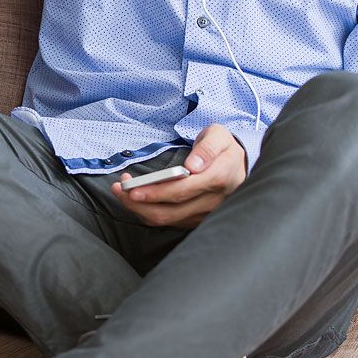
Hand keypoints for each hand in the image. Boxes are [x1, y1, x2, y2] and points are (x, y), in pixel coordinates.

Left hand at [111, 125, 247, 229]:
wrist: (238, 166)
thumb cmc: (224, 148)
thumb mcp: (219, 136)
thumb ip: (207, 148)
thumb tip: (193, 166)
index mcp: (219, 178)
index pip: (183, 191)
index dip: (156, 192)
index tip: (134, 189)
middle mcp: (212, 201)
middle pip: (170, 211)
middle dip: (139, 202)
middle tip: (118, 188)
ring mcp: (205, 214)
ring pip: (166, 220)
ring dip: (139, 209)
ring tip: (121, 192)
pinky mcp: (196, 220)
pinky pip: (168, 222)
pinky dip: (148, 212)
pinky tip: (136, 199)